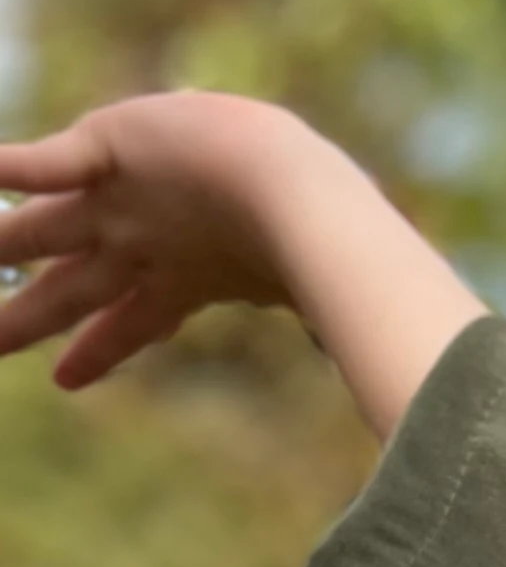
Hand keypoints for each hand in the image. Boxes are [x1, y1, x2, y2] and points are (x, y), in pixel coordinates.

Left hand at [0, 92, 483, 433]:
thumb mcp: (325, 325)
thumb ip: (347, 357)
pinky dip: (5, 174)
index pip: (137, 316)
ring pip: (40, 230)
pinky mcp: (105, 147)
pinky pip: (39, 164)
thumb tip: (404, 419)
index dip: (100, 350)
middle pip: (74, 283)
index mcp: (194, 270)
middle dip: (26, 315)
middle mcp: (151, 233)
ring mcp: (125, 192)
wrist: (308, 194)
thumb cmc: (326, 255)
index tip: (64, 386)